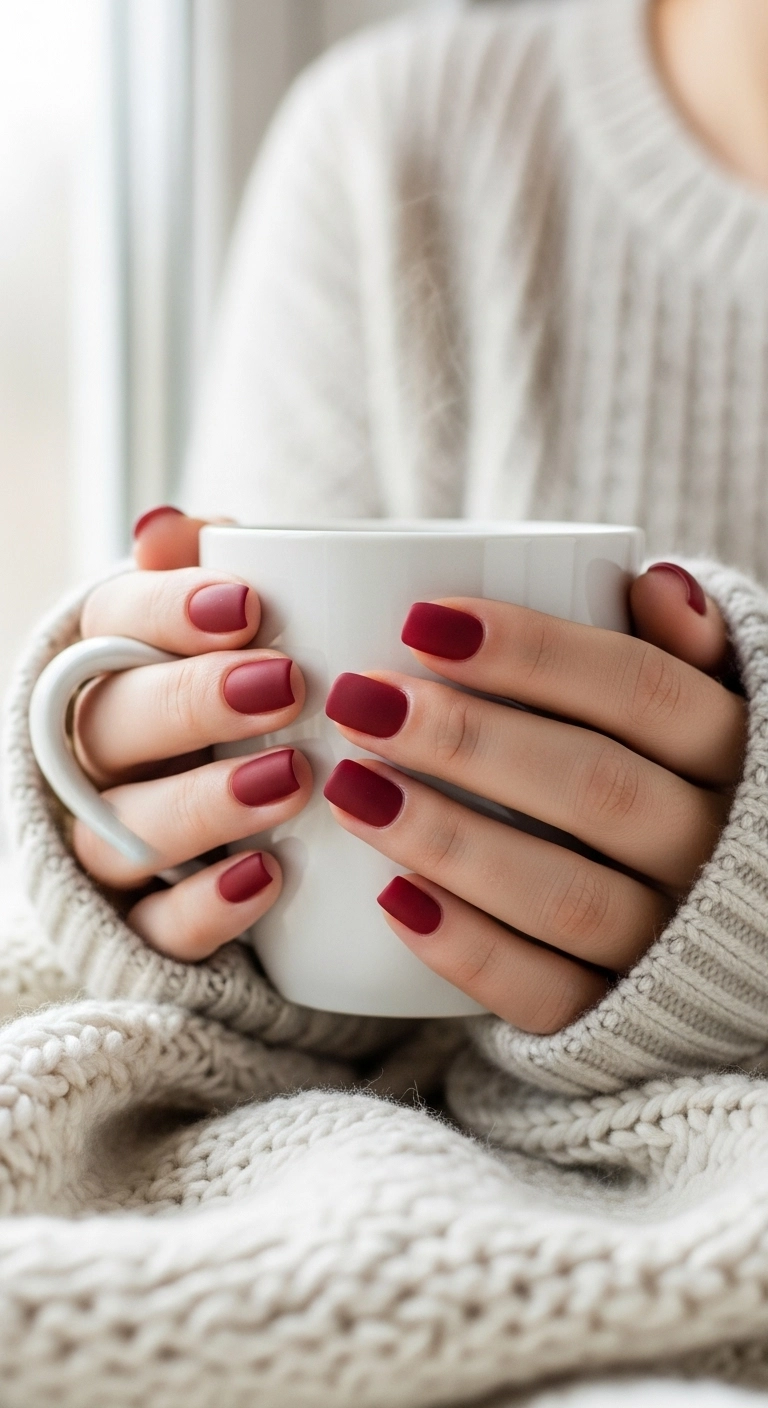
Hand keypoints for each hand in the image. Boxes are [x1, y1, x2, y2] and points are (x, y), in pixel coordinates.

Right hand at [71, 506, 311, 958]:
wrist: (264, 816)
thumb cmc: (252, 696)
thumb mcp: (241, 628)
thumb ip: (211, 569)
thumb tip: (166, 529)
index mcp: (113, 663)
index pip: (110, 623)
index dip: (166, 610)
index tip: (248, 605)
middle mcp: (94, 753)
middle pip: (110, 723)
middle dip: (192, 702)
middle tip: (285, 685)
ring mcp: (110, 840)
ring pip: (121, 827)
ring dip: (202, 804)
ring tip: (290, 781)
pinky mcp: (142, 923)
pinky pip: (154, 926)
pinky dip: (205, 907)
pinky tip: (267, 879)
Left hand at [324, 565, 746, 1033]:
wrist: (724, 930)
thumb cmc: (681, 784)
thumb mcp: (703, 710)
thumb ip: (680, 652)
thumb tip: (655, 582)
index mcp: (734, 758)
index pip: (643, 693)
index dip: (535, 653)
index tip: (421, 621)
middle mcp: (711, 853)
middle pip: (596, 790)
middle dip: (470, 741)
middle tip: (363, 701)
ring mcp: (668, 943)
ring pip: (567, 897)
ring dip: (452, 841)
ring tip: (353, 791)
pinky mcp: (618, 1017)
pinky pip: (548, 995)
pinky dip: (469, 951)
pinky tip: (391, 899)